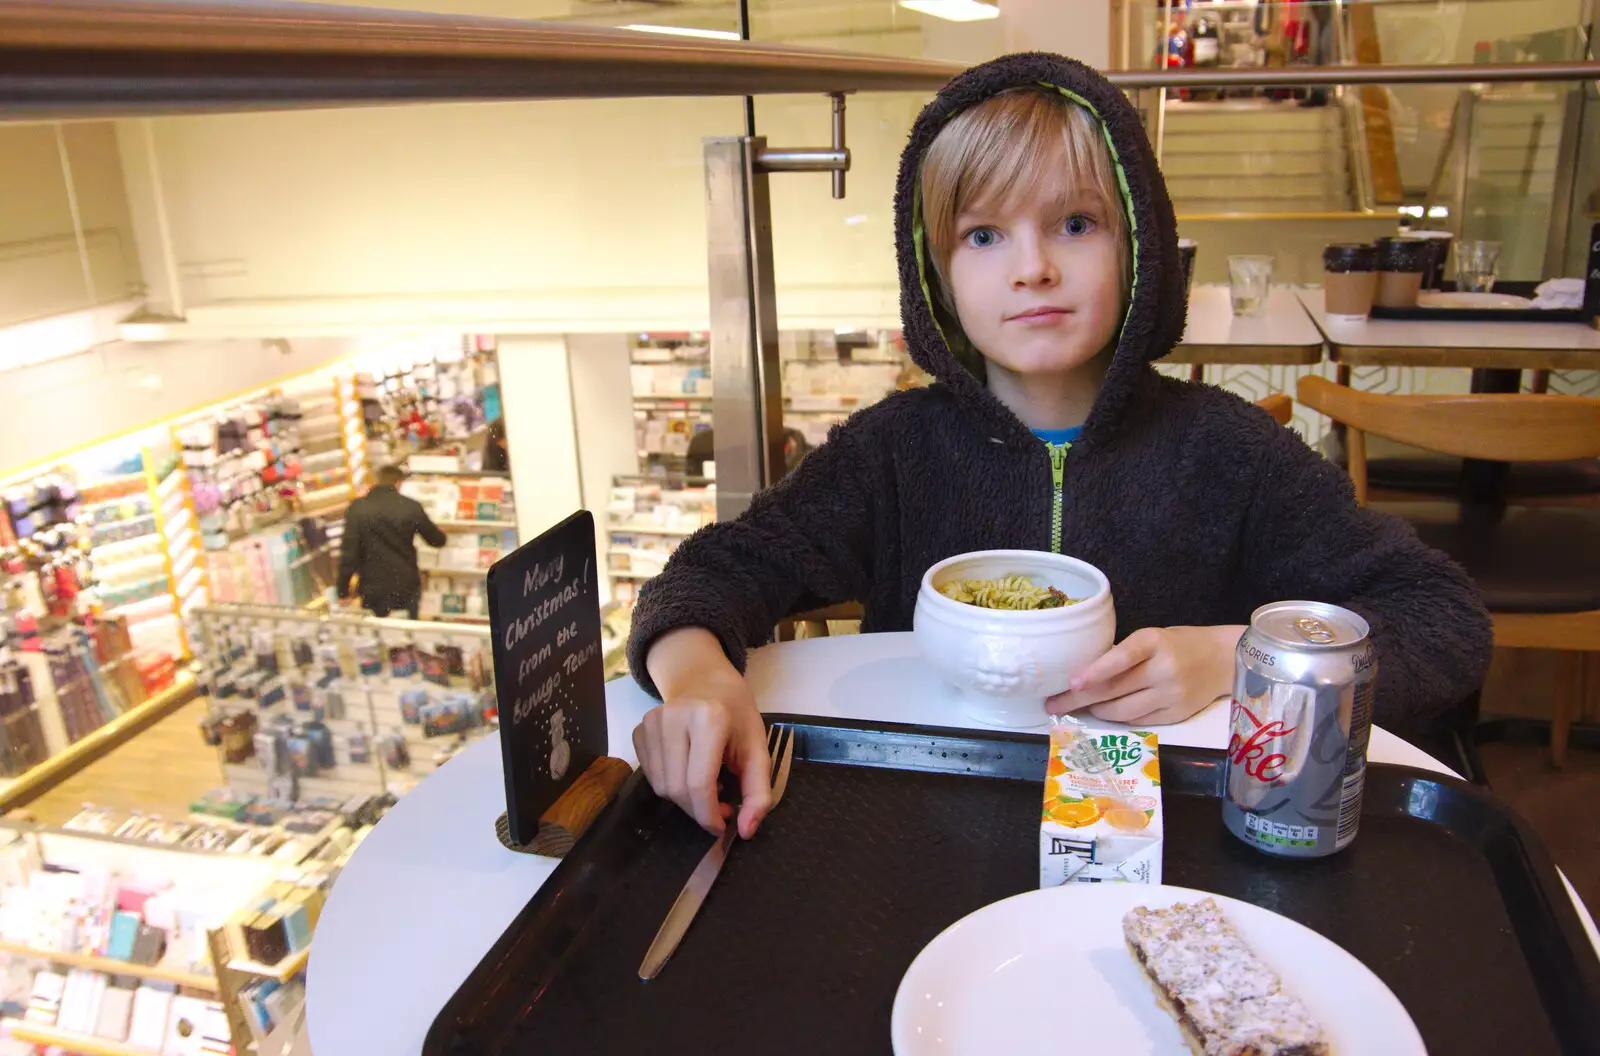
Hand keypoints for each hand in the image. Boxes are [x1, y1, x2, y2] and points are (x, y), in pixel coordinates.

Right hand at [634, 628, 772, 839]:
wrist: (706, 682)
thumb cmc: (736, 716)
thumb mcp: (758, 750)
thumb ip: (758, 793)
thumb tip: (746, 831)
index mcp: (708, 718)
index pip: (699, 784)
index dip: (709, 815)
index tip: (723, 826)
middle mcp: (673, 717)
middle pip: (677, 790)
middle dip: (699, 811)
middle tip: (719, 808)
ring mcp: (651, 723)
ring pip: (661, 788)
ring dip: (684, 800)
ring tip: (706, 786)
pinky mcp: (639, 730)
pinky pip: (650, 777)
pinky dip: (670, 785)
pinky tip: (687, 771)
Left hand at [1045, 625, 1244, 724]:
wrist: (1221, 660)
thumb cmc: (1176, 645)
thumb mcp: (1152, 638)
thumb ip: (1125, 655)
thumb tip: (1084, 677)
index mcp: (1154, 642)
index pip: (1122, 657)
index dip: (1095, 671)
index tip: (1072, 681)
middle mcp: (1163, 669)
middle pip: (1113, 689)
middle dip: (1078, 699)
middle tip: (1053, 703)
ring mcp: (1171, 695)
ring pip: (1122, 710)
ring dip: (1096, 710)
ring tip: (1080, 706)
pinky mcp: (1176, 714)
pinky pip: (1138, 721)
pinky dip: (1118, 717)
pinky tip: (1106, 711)